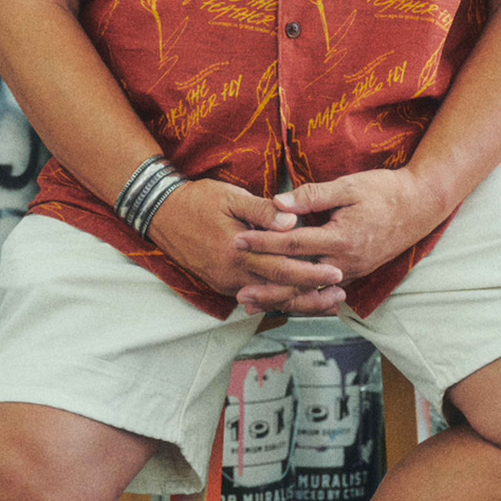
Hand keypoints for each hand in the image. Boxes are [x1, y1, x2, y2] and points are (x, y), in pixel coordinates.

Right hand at [147, 178, 347, 315]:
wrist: (160, 213)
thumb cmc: (198, 200)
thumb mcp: (231, 197)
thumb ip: (261, 211)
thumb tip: (291, 222)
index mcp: (238, 252)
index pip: (282, 268)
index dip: (311, 273)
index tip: (337, 273)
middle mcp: (232, 274)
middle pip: (279, 292)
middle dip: (312, 295)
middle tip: (340, 295)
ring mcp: (225, 283)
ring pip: (268, 299)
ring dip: (298, 303)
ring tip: (326, 303)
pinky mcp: (220, 284)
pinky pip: (254, 296)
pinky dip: (277, 300)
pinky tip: (295, 299)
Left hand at [232, 167, 450, 309]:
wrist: (421, 205)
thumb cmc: (384, 190)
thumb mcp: (348, 185)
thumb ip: (312, 195)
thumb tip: (278, 202)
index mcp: (342, 238)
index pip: (293, 243)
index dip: (263, 242)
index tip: (238, 240)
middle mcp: (346, 262)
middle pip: (298, 279)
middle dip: (267, 286)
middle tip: (238, 293)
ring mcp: (352, 271)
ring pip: (310, 291)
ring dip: (280, 299)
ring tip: (253, 305)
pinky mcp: (356, 273)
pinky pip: (323, 291)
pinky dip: (301, 297)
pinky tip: (283, 301)